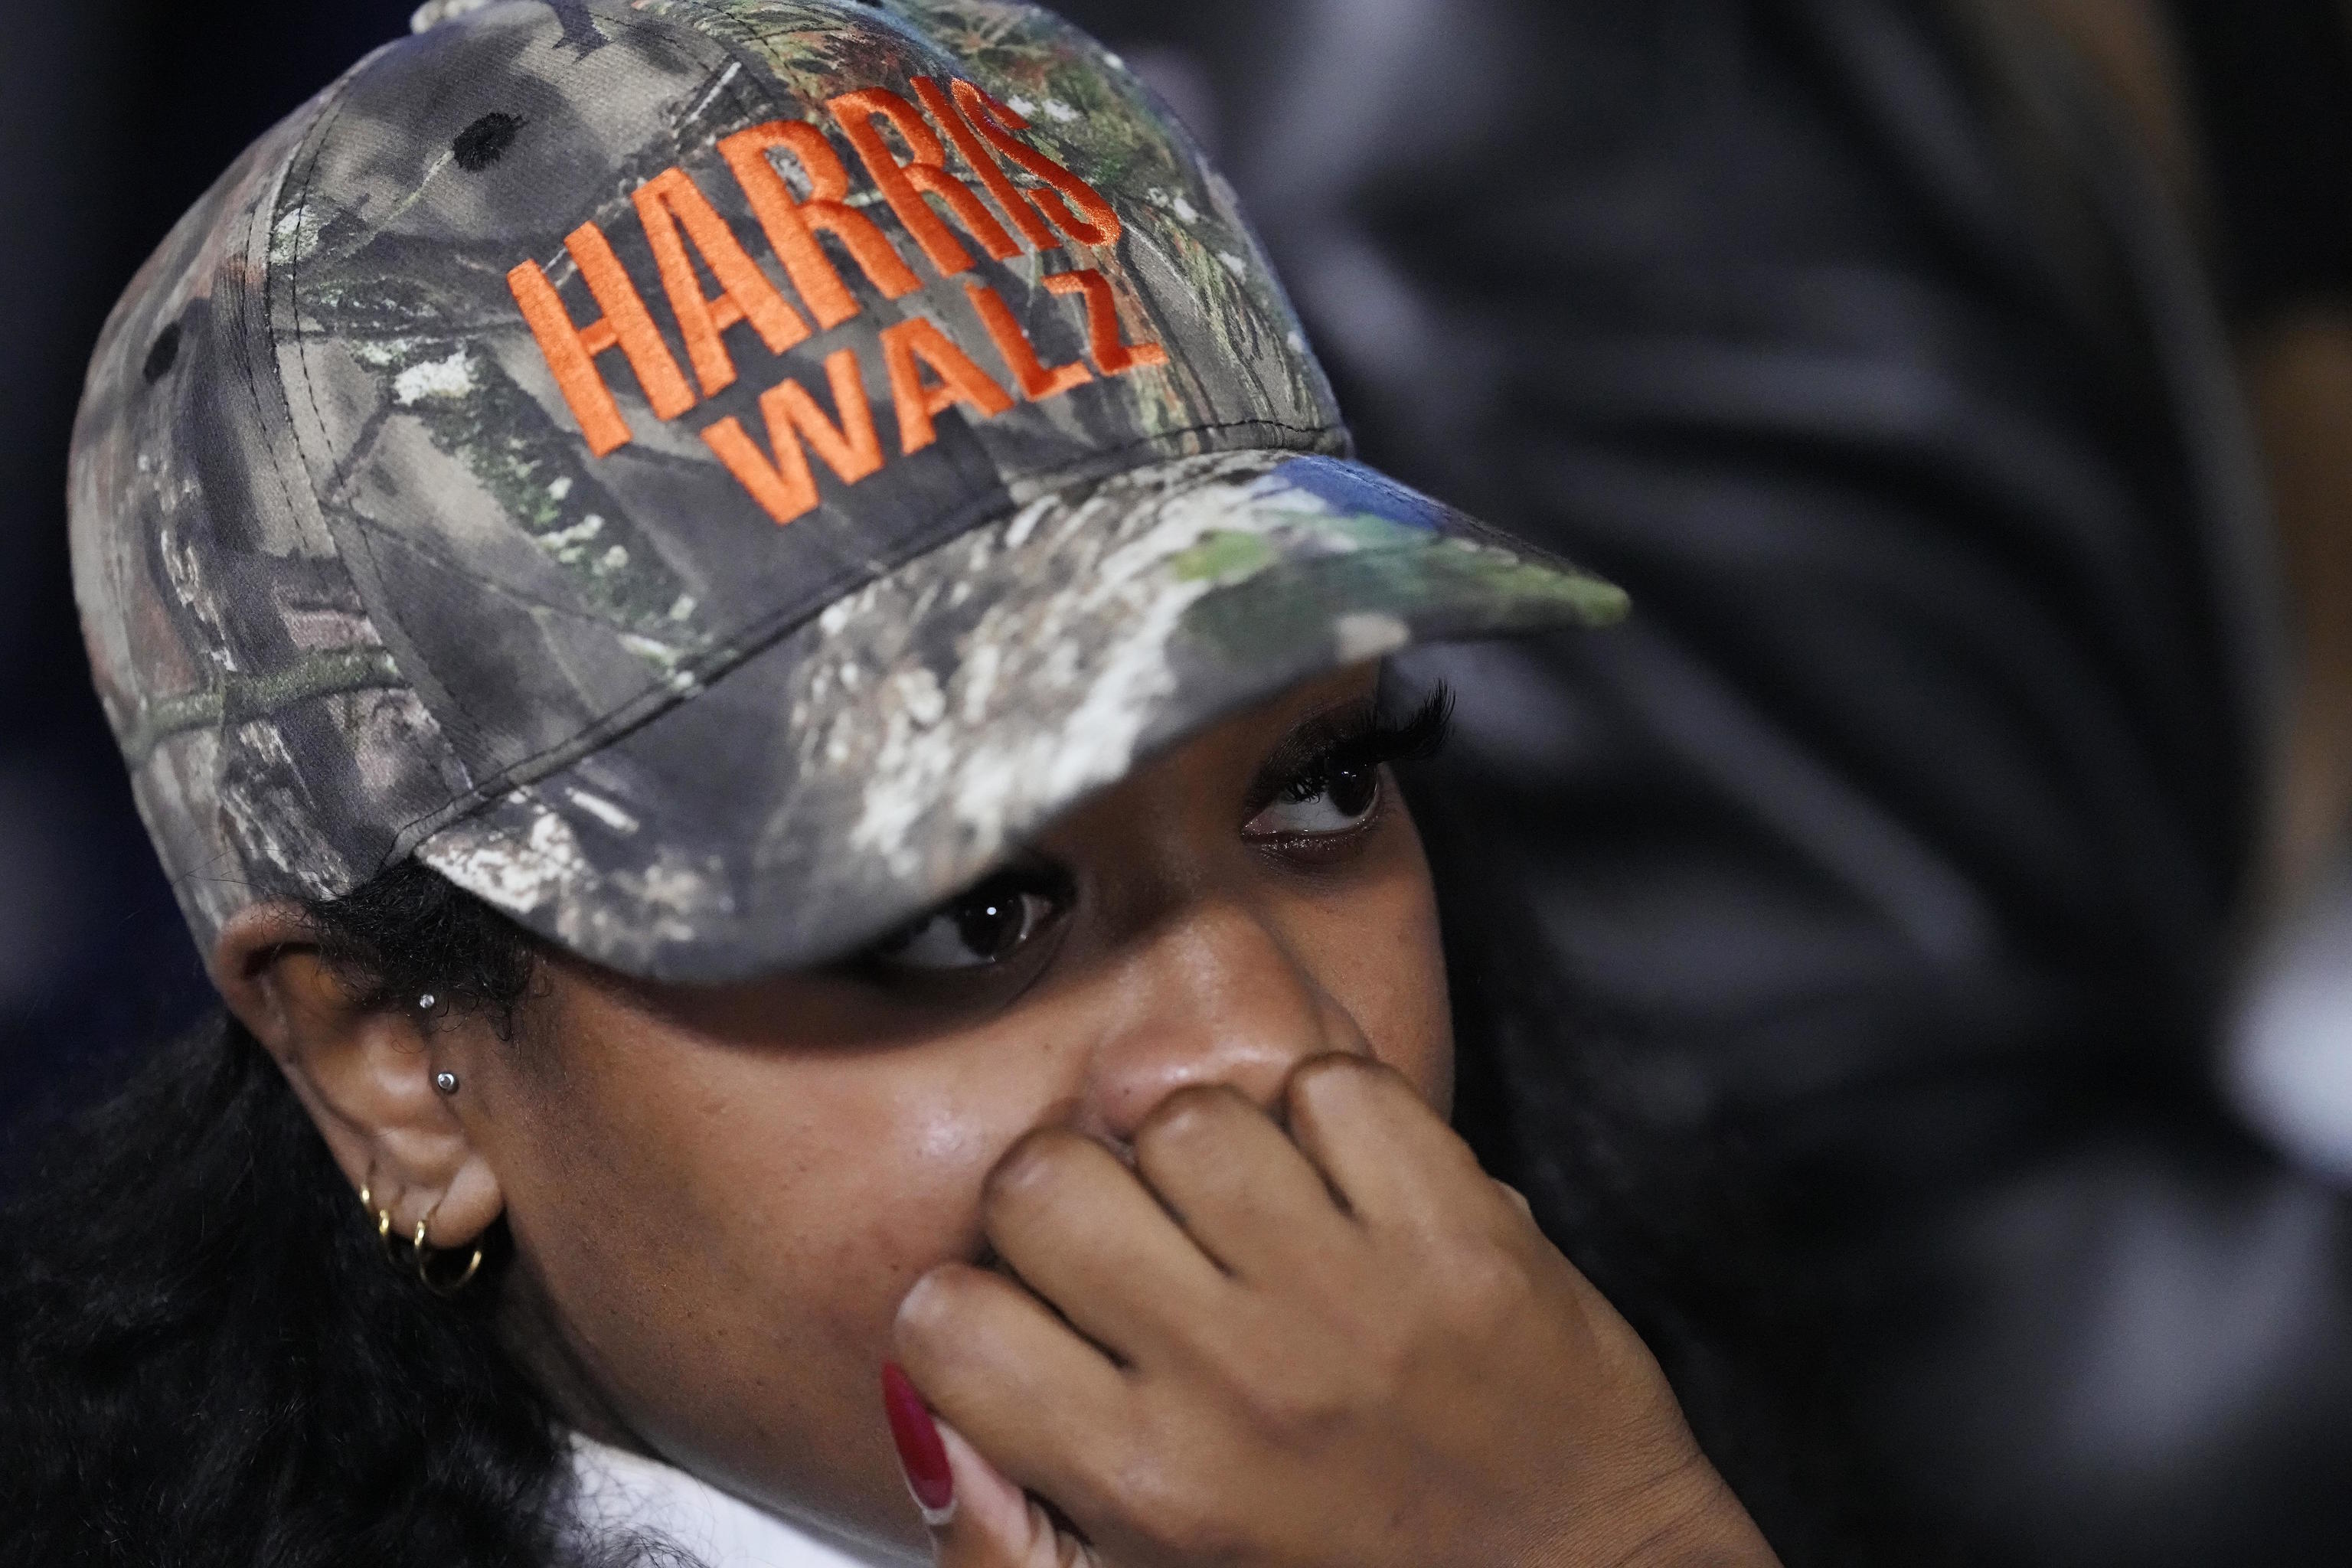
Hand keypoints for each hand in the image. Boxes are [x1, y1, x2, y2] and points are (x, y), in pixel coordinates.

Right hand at [886, 1055, 1778, 1567]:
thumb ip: (1007, 1543)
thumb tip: (919, 1412)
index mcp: (1150, 1483)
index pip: (946, 1319)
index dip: (969, 1309)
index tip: (1023, 1321)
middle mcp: (1241, 1377)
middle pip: (1043, 1180)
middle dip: (1062, 1203)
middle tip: (1128, 1255)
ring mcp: (1358, 1291)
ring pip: (1182, 1117)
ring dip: (1196, 1157)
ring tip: (1245, 1227)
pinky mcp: (1464, 1228)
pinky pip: (1333, 1088)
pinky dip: (1330, 1121)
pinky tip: (1342, 1196)